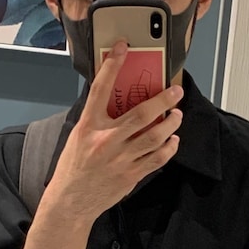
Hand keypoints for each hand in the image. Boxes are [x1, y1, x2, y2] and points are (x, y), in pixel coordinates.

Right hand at [43, 40, 183, 223]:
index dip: (113, 65)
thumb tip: (118, 100)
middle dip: (164, 100)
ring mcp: (120, 159)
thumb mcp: (78, 136)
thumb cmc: (73, 167)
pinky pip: (156, 159)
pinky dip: (168, 148)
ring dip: (170, 123)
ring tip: (177, 115)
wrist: (71, 202)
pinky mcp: (131, 176)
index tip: (124, 47)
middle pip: (142, 114)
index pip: (101, 89)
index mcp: (88, 126)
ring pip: (154, 137)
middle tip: (176, 91)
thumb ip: (97, 119)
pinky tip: (172, 140)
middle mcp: (106, 140)